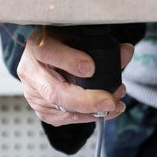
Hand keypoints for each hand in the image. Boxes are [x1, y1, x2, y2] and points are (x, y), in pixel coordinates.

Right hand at [17, 28, 132, 126]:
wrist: (46, 55)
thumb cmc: (63, 43)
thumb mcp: (79, 36)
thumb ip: (102, 44)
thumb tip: (126, 52)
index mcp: (37, 45)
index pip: (47, 51)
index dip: (69, 61)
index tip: (91, 69)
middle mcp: (30, 71)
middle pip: (54, 91)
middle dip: (86, 100)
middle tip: (110, 101)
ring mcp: (33, 93)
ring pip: (61, 110)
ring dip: (92, 110)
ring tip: (115, 104)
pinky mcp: (41, 110)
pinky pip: (65, 119)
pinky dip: (87, 117)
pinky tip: (104, 111)